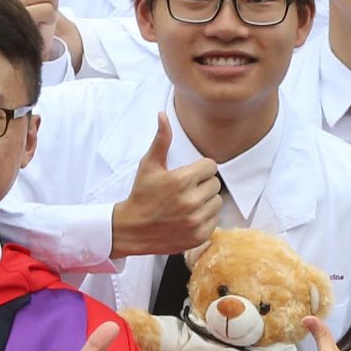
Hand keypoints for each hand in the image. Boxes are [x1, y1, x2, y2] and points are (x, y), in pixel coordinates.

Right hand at [110, 112, 223, 255]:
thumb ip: (161, 140)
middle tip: (187, 190)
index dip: (201, 169)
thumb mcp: (149, 166)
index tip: (190, 175)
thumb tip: (162, 115)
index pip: (211, 167)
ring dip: (207, 201)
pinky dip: (206, 218)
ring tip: (189, 203)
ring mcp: (196, 220)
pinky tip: (190, 217)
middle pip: (215, 184)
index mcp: (182, 180)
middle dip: (203, 185)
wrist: (132, 230)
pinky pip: (215, 220)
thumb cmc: (141, 195)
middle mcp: (191, 201)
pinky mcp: (198, 236)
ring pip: (218, 202)